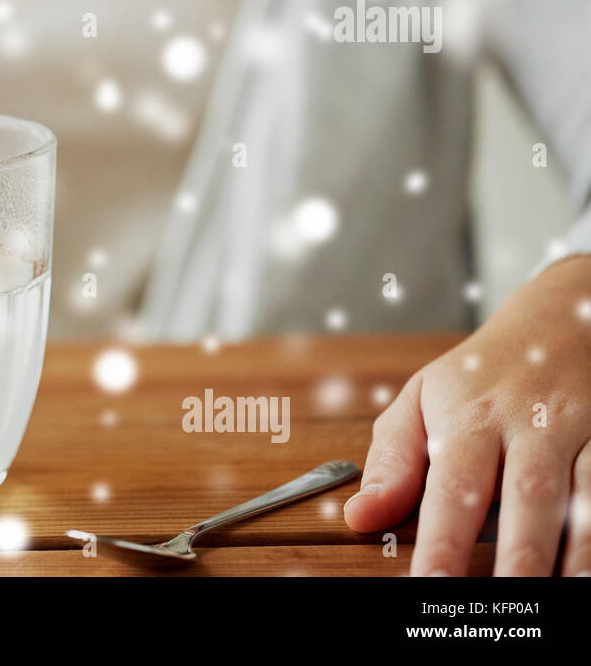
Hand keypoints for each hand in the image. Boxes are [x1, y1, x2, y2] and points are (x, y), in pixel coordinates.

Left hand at [344, 255, 590, 574]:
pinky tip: (590, 568)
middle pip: (528, 496)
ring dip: (576, 555)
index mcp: (469, 415)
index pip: (452, 486)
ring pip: (587, 499)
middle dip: (519, 558)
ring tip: (560, 600)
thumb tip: (360, 517)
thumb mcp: (422, 400)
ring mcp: (584, 432)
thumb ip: (392, 462)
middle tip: (503, 609)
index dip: (442, 540)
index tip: (429, 586)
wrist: (562, 318)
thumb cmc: (482, 375)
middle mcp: (530, 423)